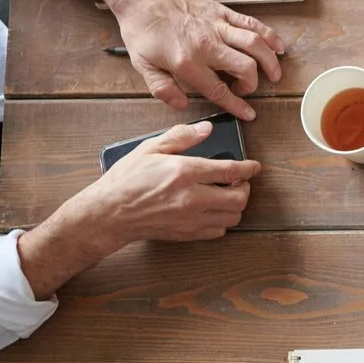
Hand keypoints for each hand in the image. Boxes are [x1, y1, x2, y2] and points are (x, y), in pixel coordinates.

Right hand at [80, 120, 259, 244]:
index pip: (231, 170)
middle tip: (238, 181)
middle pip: (239, 197)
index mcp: (185, 172)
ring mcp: (191, 218)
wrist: (110, 213)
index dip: (248, 168)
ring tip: (226, 195)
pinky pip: (218, 231)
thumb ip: (181, 137)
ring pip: (233, 217)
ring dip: (235, 205)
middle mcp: (192, 197)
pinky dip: (222, 221)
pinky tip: (212, 210)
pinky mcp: (186, 233)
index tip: (254, 166)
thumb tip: (206, 129)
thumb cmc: (126, 180)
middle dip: (245, 188)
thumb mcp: (150, 149)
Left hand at [107, 0, 286, 120]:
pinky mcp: (223, 12)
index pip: (219, 90)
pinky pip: (252, 24)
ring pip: (255, 45)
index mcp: (187, 62)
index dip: (237, 105)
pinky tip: (278, 46)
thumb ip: (162, 88)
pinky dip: (269, 36)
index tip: (248, 114)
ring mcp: (218, 26)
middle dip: (252, 84)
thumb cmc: (141, 27)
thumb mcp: (141, 64)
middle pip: (245, 68)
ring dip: (270, 62)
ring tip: (275, 74)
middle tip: (246, 89)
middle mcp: (207, 44)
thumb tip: (181, 105)